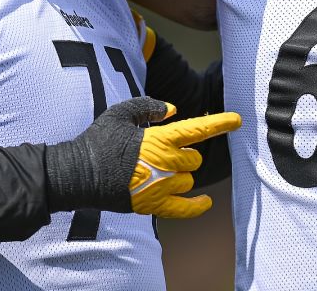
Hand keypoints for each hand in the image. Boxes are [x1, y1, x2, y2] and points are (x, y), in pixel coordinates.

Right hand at [43, 97, 240, 219]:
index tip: (238, 120)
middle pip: (194, 160)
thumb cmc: (99, 141)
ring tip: (158, 173)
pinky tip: (206, 202)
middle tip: (165, 154)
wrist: (78, 174)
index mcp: (160, 139)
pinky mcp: (153, 205)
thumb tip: (173, 110)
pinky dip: (197, 207)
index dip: (220, 123)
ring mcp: (161, 187)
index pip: (198, 130)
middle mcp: (165, 163)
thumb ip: (149, 107)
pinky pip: (184, 209)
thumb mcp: (121, 113)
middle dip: (186, 156)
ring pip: (189, 181)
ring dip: (182, 176)